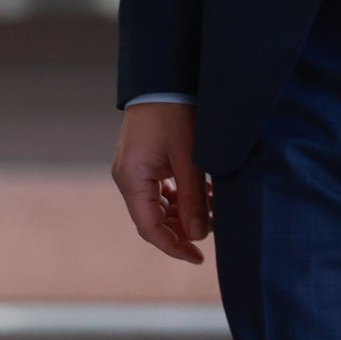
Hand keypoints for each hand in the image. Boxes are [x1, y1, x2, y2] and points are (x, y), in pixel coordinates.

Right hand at [111, 102, 209, 263]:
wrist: (164, 81)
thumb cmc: (176, 116)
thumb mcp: (191, 160)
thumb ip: (194, 200)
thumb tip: (199, 235)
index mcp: (132, 179)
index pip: (149, 227)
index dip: (173, 246)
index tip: (198, 258)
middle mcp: (127, 177)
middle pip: (151, 219)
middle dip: (180, 231)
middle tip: (210, 235)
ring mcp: (133, 169)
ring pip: (156, 206)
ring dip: (182, 213)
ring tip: (213, 211)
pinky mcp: (142, 162)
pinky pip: (159, 191)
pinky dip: (179, 198)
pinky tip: (203, 195)